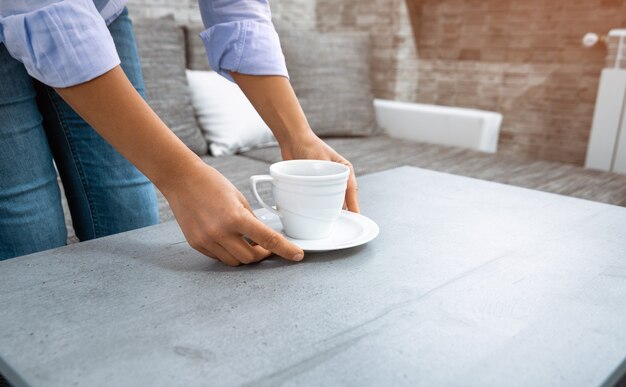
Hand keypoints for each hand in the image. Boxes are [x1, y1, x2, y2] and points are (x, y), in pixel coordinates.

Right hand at [161, 160, 303, 265]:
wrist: (181, 179)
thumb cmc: (212, 183)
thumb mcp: (239, 198)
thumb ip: (251, 219)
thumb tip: (261, 238)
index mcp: (236, 218)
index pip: (268, 240)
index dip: (286, 250)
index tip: (298, 256)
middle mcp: (220, 233)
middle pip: (251, 258)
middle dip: (262, 255)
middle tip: (265, 246)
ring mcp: (206, 241)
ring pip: (234, 261)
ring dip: (245, 255)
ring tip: (247, 242)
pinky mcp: (196, 244)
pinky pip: (219, 257)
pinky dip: (228, 252)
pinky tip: (228, 239)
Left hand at [280, 133, 359, 212]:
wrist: (293, 138)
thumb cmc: (309, 145)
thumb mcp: (321, 162)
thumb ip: (326, 178)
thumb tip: (331, 197)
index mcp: (344, 169)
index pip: (352, 189)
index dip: (354, 204)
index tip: (356, 216)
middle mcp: (337, 176)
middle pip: (343, 196)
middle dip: (343, 209)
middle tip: (341, 222)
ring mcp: (326, 180)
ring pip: (332, 198)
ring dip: (330, 208)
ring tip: (329, 220)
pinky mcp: (314, 184)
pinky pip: (319, 198)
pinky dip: (318, 205)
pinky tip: (315, 213)